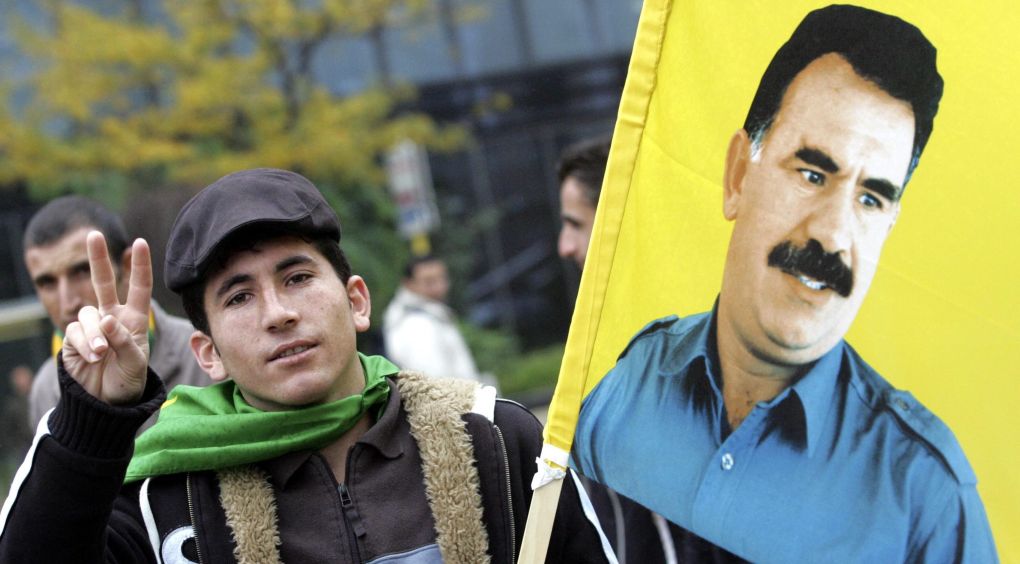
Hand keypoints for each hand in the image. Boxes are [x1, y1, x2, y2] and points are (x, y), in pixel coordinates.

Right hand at [62, 231, 152, 404]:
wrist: (107, 403)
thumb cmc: (128, 380)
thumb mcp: (135, 363)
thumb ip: (124, 340)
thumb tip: (107, 318)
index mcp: (134, 319)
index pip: (138, 287)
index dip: (139, 266)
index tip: (141, 243)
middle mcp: (111, 317)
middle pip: (103, 282)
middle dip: (98, 258)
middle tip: (94, 235)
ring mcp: (91, 327)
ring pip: (87, 313)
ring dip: (95, 333)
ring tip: (102, 353)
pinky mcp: (73, 339)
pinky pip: (75, 332)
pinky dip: (84, 344)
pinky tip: (92, 357)